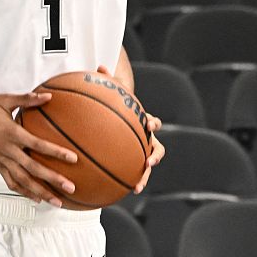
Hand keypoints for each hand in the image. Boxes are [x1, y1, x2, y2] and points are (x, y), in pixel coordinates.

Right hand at [0, 91, 76, 207]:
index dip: (56, 152)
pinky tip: (36, 198)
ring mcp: (0, 159)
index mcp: (11, 133)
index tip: (73, 159)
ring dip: (41, 192)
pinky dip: (24, 192)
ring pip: (23, 181)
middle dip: (53, 180)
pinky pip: (10, 182)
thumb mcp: (4, 100)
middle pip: (33, 169)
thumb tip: (49, 96)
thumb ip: (27, 99)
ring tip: (57, 202)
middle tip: (71, 188)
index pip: (38, 145)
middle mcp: (7, 150)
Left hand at [95, 64, 164, 194]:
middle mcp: (146, 138)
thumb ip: (108, 81)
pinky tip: (112, 191)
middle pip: (157, 148)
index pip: (153, 122)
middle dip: (155, 156)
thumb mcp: (114, 94)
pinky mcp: (133, 161)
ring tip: (136, 187)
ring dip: (144, 177)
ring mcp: (141, 151)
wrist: (122, 118)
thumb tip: (100, 66)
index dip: (153, 123)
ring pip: (147, 167)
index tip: (149, 124)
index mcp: (144, 122)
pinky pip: (129, 173)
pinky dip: (124, 181)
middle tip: (149, 161)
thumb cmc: (117, 105)